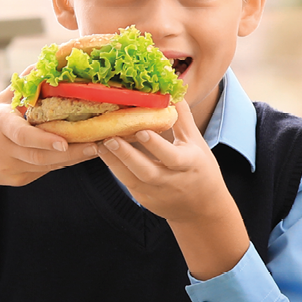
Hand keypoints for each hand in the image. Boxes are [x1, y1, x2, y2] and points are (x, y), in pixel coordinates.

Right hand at [0, 89, 100, 217]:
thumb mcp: (3, 100)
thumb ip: (27, 83)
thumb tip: (52, 58)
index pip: (21, 135)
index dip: (43, 140)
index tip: (64, 141)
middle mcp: (3, 149)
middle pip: (40, 155)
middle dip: (72, 152)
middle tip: (99, 143)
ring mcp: (9, 167)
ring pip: (46, 166)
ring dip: (74, 158)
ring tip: (100, 147)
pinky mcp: (17, 180)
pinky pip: (45, 172)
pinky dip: (64, 162)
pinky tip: (83, 154)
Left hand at [96, 99, 232, 224]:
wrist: (202, 208)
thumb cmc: (201, 170)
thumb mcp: (197, 144)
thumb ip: (182, 120)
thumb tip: (173, 93)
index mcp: (189, 165)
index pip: (171, 156)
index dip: (155, 145)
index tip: (141, 130)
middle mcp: (172, 181)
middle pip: (146, 171)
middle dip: (126, 155)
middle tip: (109, 138)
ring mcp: (156, 193)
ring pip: (131, 180)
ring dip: (114, 162)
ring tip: (100, 144)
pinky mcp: (144, 199)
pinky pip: (127, 184)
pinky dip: (116, 169)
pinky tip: (106, 155)